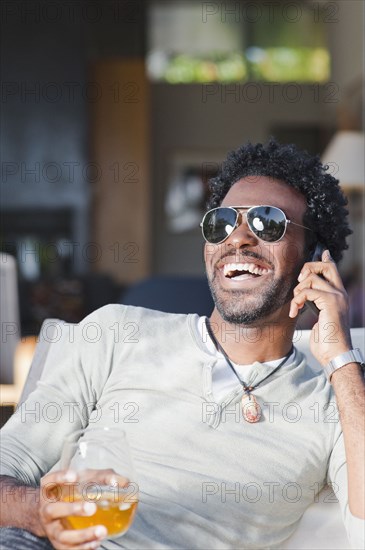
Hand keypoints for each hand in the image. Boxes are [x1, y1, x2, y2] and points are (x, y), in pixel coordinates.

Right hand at [39, 468, 126, 548]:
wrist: (54, 513)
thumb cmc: (73, 492)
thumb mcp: (85, 479)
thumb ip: (104, 477)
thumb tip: (123, 482)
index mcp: (50, 489)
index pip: (50, 481)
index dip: (61, 478)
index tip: (74, 476)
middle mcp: (46, 508)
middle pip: (53, 510)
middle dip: (73, 510)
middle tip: (91, 507)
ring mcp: (51, 528)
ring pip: (62, 534)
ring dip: (82, 535)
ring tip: (101, 530)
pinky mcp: (58, 543)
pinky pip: (68, 549)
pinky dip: (82, 548)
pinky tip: (96, 543)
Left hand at [289, 249, 351, 365]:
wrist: (334, 355)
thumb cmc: (327, 343)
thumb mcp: (320, 319)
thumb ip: (316, 305)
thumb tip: (305, 298)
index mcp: (339, 296)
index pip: (334, 271)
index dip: (327, 260)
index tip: (324, 253)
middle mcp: (340, 294)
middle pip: (325, 266)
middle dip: (308, 268)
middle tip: (299, 283)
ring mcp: (337, 297)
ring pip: (312, 277)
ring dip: (297, 290)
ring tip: (296, 305)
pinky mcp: (330, 302)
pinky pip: (307, 291)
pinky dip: (297, 300)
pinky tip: (296, 312)